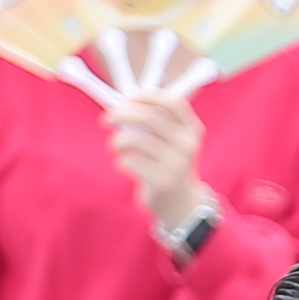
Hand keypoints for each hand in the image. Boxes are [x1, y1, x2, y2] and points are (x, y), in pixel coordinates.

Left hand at [102, 88, 209, 238]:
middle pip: (149, 117)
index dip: (148, 96)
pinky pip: (130, 162)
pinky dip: (121, 161)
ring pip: (135, 139)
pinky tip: (129, 167)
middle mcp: (188, 145)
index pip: (173, 103)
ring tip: (117, 147)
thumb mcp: (170, 140)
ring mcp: (178, 164)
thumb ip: (154, 121)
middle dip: (121, 114)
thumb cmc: (167, 163)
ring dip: (117, 141)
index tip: (128, 99)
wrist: (180, 202)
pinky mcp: (163, 181)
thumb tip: (119, 104)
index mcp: (192, 130)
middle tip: (106, 120)